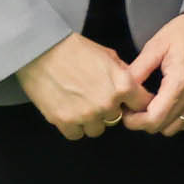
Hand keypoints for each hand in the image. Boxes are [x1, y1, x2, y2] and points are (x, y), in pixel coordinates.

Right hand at [18, 31, 143, 139]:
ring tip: (80, 104)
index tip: (129, 103)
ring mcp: (86, 115)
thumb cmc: (74, 49)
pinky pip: (76, 134)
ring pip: (97, 129)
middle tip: (95, 97)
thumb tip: (132, 85)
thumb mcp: (109, 55)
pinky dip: (73, 126)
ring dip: (91, 121)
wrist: (41, 51)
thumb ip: (123, 74)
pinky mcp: (64, 121)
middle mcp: (107, 103)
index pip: (142, 105)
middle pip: (117, 118)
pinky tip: (68, 111)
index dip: (136, 103)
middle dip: (109, 110)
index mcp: (123, 85)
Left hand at [117, 10, 183, 133]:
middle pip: (162, 127)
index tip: (125, 109)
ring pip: (175, 128)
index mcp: (180, 82)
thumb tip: (120, 88)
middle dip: (142, 122)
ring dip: (159, 121)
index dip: (133, 120)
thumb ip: (138, 70)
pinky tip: (167, 104)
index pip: (153, 119)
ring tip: (150, 106)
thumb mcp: (156, 45)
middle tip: (133, 107)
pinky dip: (174, 119)